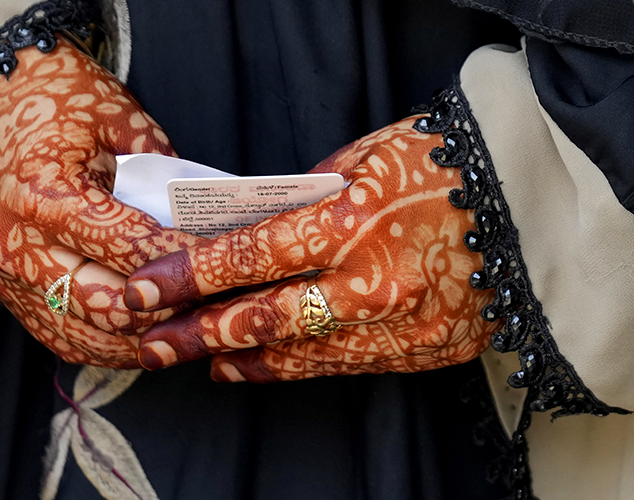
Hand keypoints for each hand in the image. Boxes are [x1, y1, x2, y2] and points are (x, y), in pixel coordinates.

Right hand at [0, 37, 201, 366]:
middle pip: (112, 309)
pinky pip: (64, 340)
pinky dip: (109, 345)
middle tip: (214, 300)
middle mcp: (18, 245)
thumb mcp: (118, 116)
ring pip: (90, 339)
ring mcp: (6, 276)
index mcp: (44, 196)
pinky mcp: (5, 291)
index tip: (223, 260)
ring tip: (189, 323)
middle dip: (171, 310)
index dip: (184, 261)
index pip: (131, 250)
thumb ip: (161, 169)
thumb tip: (201, 216)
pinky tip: (144, 334)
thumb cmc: (52, 99)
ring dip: (145, 338)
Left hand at [125, 117, 494, 380]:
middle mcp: (372, 281)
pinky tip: (255, 367)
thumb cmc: (445, 165)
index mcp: (353, 219)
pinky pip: (342, 368)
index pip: (250, 256)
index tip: (142, 290)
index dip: (188, 278)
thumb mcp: (368, 158)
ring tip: (197, 358)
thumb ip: (308, 196)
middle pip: (264, 318)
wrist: (534, 208)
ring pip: (299, 354)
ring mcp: (399, 325)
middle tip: (150, 344)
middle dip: (198, 335)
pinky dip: (291, 368)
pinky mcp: (421, 351)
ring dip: (239, 358)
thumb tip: (256, 225)